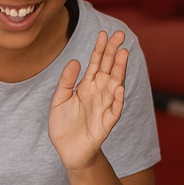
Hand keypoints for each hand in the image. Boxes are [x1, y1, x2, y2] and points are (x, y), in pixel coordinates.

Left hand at [48, 30, 128, 172]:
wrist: (68, 151)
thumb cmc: (64, 125)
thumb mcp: (59, 99)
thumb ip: (67, 81)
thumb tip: (75, 60)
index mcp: (87, 86)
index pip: (96, 64)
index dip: (100, 49)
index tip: (103, 33)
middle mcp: (98, 93)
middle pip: (109, 69)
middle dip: (114, 52)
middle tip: (120, 34)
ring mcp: (104, 107)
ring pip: (115, 85)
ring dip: (120, 70)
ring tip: (124, 54)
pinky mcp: (106, 123)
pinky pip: (114, 110)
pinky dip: (118, 100)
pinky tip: (119, 87)